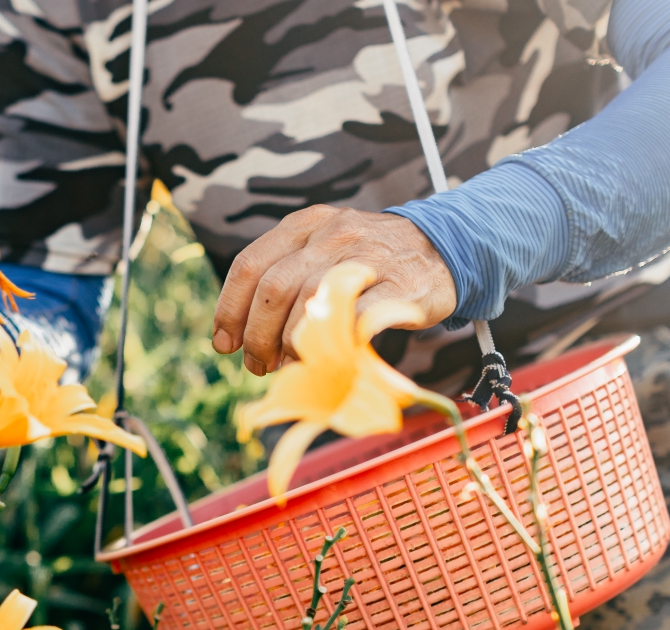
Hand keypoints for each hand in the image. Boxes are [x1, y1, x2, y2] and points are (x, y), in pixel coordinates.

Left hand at [211, 205, 456, 373]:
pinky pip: (358, 318)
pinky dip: (336, 342)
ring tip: (289, 364)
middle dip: (257, 336)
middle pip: (274, 288)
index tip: (224, 343)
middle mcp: (333, 234)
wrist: (445, 247)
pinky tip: (328, 357)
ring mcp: (368, 258)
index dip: (230, 310)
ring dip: (290, 344)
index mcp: (305, 225)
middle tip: (258, 364)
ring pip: (310, 303)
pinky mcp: (400, 287)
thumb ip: (284, 280)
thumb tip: (242, 337)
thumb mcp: (323, 251)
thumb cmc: (370, 260)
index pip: (250, 265)